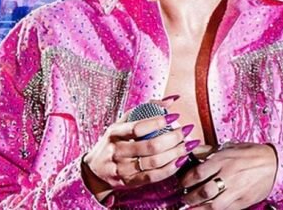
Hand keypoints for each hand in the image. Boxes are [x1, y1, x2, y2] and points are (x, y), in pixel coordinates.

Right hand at [82, 99, 196, 199]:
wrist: (94, 170)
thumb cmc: (113, 141)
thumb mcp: (122, 123)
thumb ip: (145, 109)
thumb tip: (172, 100)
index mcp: (114, 133)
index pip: (138, 127)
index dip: (158, 121)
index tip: (175, 116)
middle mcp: (117, 151)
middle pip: (150, 146)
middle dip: (174, 138)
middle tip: (187, 131)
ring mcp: (122, 169)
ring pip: (154, 162)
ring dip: (176, 153)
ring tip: (189, 145)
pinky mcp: (129, 182)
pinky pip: (153, 177)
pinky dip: (170, 169)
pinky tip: (181, 160)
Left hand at [180, 142, 277, 208]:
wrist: (274, 165)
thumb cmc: (251, 154)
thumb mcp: (230, 147)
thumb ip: (209, 151)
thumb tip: (192, 151)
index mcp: (224, 159)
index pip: (198, 173)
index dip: (185, 181)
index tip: (181, 184)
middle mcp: (229, 175)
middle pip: (204, 191)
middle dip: (190, 198)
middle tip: (184, 199)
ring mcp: (237, 190)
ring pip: (213, 205)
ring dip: (199, 209)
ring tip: (191, 208)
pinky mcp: (243, 201)